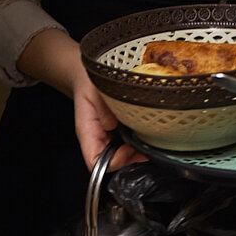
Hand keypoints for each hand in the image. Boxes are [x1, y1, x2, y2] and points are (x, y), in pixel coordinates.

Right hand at [15, 25, 144, 169]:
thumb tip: (111, 124)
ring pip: (121, 155)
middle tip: (145, 144)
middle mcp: (97, 138)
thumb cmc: (88, 81)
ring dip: (136, 150)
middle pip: (111, 162)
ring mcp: (107, 136)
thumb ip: (102, 107)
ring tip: (149, 136)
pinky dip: (138, 140)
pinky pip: (126, 143)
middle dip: (130, 157)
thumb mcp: (94, 89)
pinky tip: (146, 130)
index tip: (128, 149)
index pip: (94, 162)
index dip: (113, 161)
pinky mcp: (116, 130)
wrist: (86, 73)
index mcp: (87, 132)